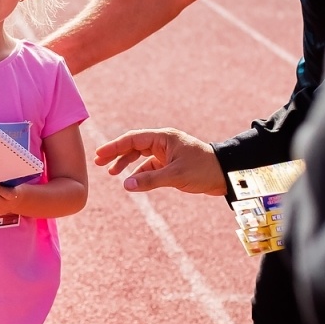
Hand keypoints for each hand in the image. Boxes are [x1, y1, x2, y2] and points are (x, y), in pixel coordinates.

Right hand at [93, 127, 225, 195]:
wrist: (226, 174)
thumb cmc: (203, 169)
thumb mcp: (175, 175)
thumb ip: (149, 180)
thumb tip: (126, 185)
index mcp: (163, 138)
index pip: (133, 139)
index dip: (114, 147)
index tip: (99, 155)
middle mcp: (163, 142)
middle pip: (133, 145)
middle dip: (116, 154)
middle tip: (98, 163)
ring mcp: (166, 153)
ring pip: (140, 156)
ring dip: (126, 163)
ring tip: (111, 173)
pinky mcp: (170, 163)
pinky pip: (149, 166)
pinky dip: (139, 172)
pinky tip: (131, 180)